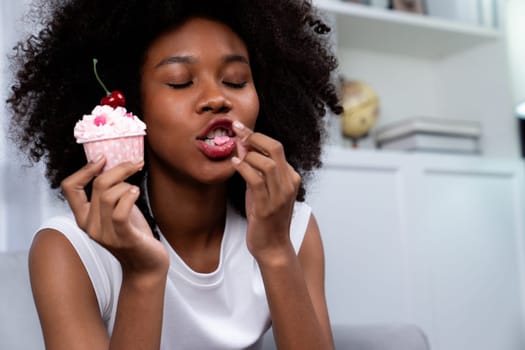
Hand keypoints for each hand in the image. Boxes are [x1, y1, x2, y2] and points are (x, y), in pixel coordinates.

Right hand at [61, 155, 168, 276]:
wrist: (147, 265)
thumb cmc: (134, 234)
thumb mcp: (117, 210)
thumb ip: (111, 193)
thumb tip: (115, 164)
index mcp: (84, 217)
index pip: (69, 187)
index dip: (84, 169)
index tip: (103, 158)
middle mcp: (90, 226)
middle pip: (98, 185)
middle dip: (119, 169)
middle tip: (136, 163)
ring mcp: (105, 234)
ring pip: (109, 195)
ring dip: (127, 184)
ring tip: (136, 190)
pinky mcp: (123, 238)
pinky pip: (120, 212)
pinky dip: (130, 196)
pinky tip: (137, 194)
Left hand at [231, 121, 300, 262]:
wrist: (272, 247)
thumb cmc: (266, 217)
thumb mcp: (262, 189)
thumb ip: (254, 168)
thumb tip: (242, 144)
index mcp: (291, 177)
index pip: (276, 147)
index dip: (257, 135)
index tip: (240, 128)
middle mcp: (289, 183)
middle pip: (275, 149)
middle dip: (253, 136)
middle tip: (236, 129)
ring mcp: (280, 195)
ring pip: (266, 163)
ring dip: (247, 154)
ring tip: (234, 152)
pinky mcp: (268, 206)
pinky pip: (255, 180)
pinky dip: (243, 168)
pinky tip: (234, 163)